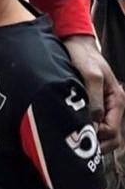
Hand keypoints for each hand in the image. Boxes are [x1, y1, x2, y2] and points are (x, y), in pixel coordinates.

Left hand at [63, 34, 124, 149]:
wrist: (75, 44)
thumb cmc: (84, 57)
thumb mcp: (91, 76)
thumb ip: (94, 98)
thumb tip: (95, 122)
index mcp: (117, 100)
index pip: (113, 131)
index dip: (98, 136)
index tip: (82, 133)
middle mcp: (111, 107)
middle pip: (111, 138)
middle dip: (97, 144)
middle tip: (77, 143)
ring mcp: (102, 107)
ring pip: (102, 135)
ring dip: (91, 139)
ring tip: (74, 138)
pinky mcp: (90, 106)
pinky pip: (92, 126)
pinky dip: (85, 131)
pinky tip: (72, 129)